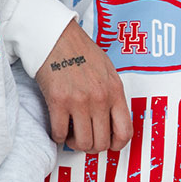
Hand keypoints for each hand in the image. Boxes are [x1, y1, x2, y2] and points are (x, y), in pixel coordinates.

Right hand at [34, 18, 130, 152]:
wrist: (55, 36)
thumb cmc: (80, 50)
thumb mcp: (107, 69)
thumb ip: (112, 94)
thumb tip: (112, 119)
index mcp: (115, 90)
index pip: (125, 132)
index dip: (116, 145)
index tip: (107, 142)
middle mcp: (100, 98)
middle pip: (101, 143)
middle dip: (92, 145)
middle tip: (84, 137)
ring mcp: (79, 101)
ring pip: (82, 143)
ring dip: (75, 143)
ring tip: (70, 132)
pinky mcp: (57, 101)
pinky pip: (59, 133)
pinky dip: (58, 136)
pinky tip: (58, 126)